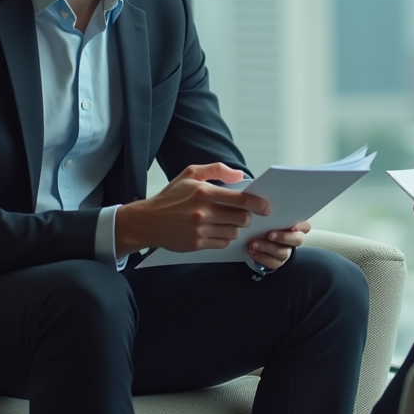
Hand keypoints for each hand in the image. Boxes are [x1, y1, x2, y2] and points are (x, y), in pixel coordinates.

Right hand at [115, 163, 267, 254]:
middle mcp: (202, 212)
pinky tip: (218, 231)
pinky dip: (225, 238)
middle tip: (244, 214)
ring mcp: (199, 230)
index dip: (257, 204)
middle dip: (246, 217)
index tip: (265, 207)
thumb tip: (240, 176)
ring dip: (235, 228)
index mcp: (203, 192)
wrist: (148, 221)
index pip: (239, 199)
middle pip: (240, 218)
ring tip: (228, 222)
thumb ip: (217, 170)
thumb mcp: (190, 174)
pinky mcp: (196, 244)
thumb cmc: (171, 196)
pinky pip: (222, 243)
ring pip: (233, 232)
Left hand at [248, 220, 311, 270]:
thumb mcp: (272, 217)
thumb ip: (274, 214)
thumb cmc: (268, 224)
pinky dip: (261, 257)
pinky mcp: (277, 261)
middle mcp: (294, 239)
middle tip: (270, 235)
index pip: (305, 226)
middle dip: (283, 237)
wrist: (260, 239)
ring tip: (254, 244)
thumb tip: (265, 205)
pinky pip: (272, 262)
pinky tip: (252, 251)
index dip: (300, 226)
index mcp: (296, 227)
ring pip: (282, 252)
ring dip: (267, 248)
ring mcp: (286, 251)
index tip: (292, 226)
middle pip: (296, 240)